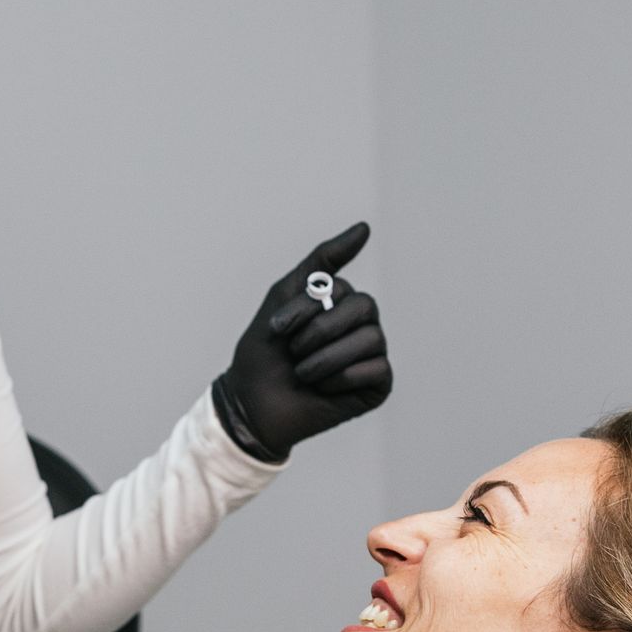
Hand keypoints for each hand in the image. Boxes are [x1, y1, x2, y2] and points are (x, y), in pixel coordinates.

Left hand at [213, 221, 391, 461]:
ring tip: (304, 373)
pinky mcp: (378, 384)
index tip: (279, 327)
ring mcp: (372, 354)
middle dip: (319, 330)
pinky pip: (375, 369)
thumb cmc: (265, 352)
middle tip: (293, 350)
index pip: (340, 285)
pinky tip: (323, 389)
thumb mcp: (284, 296)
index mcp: (341, 302)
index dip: (305, 306)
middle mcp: (362, 325)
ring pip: (371, 338)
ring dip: (325, 358)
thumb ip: (323, 262)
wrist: (253, 404)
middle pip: (365, 306)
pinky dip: (340, 379)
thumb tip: (366, 227)